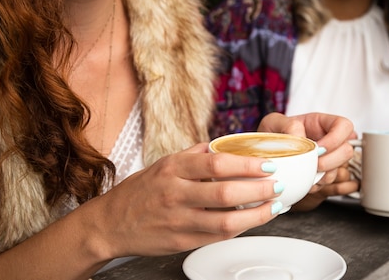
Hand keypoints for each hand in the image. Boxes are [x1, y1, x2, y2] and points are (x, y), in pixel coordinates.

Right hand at [88, 142, 281, 258]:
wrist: (110, 224)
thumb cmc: (140, 191)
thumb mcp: (164, 164)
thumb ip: (195, 154)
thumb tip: (226, 144)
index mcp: (173, 169)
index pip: (217, 164)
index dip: (247, 165)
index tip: (268, 163)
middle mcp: (175, 194)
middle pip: (225, 194)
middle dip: (259, 190)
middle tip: (278, 185)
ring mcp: (178, 221)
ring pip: (226, 222)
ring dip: (257, 215)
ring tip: (275, 206)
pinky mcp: (181, 243)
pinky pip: (217, 237)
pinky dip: (240, 229)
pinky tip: (254, 220)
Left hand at [257, 112, 355, 210]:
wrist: (262, 155)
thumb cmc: (270, 134)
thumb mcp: (273, 122)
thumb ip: (287, 124)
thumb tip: (300, 138)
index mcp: (320, 123)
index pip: (344, 125)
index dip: (337, 138)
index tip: (320, 147)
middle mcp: (328, 140)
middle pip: (347, 150)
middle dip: (332, 161)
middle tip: (315, 165)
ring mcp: (328, 158)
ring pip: (340, 168)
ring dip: (324, 175)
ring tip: (307, 175)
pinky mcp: (322, 174)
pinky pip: (329, 182)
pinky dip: (318, 185)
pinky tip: (305, 182)